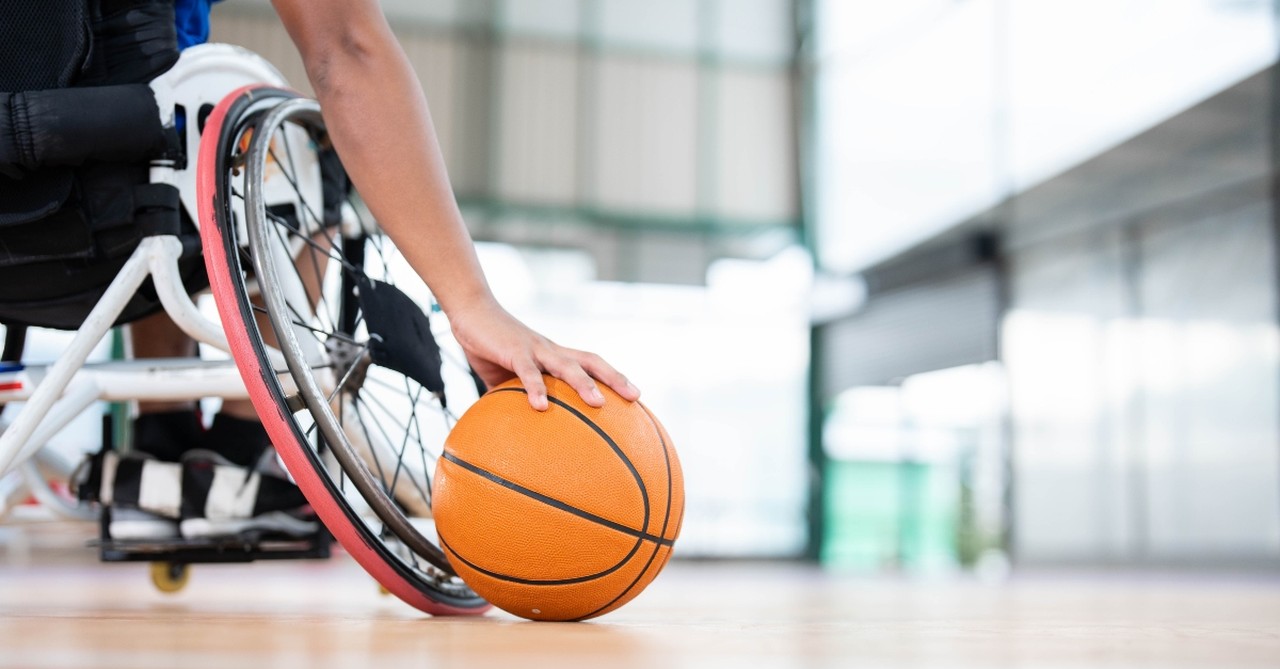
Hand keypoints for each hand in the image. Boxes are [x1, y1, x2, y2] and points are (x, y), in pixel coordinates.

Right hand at [448, 299, 639, 410]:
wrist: (471, 312)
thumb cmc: (492, 345)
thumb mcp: (507, 375)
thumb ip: (515, 398)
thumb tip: (514, 428)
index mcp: (554, 355)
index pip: (591, 363)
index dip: (613, 377)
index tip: (634, 395)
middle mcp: (551, 350)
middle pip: (591, 361)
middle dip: (615, 378)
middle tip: (635, 397)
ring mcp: (535, 349)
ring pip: (567, 366)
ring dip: (584, 384)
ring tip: (598, 404)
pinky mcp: (514, 351)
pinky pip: (528, 372)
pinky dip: (536, 389)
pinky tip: (540, 407)